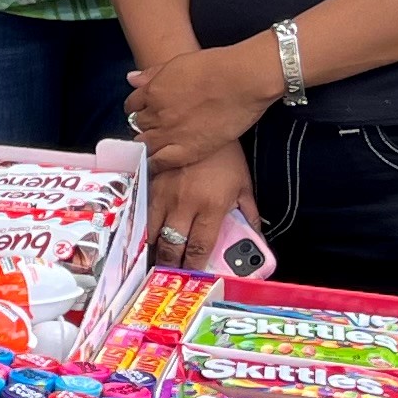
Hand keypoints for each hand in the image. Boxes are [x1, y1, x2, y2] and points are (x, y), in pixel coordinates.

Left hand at [123, 37, 277, 170]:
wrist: (241, 80)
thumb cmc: (216, 67)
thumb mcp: (178, 63)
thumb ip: (152, 73)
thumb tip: (131, 79)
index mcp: (152, 91)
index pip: (132, 105)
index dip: (138, 109)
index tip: (144, 112)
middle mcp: (156, 114)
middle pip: (137, 126)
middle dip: (142, 127)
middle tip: (152, 130)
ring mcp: (170, 133)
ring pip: (144, 145)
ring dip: (146, 145)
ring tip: (153, 148)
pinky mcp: (187, 150)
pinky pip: (160, 162)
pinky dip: (153, 164)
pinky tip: (153, 165)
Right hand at [147, 151, 257, 271]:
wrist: (202, 121)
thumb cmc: (226, 156)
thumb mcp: (244, 185)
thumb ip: (248, 214)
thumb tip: (255, 238)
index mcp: (211, 207)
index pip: (199, 248)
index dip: (193, 267)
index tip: (192, 276)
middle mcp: (184, 205)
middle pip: (171, 246)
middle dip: (170, 264)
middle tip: (170, 273)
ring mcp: (163, 194)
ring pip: (151, 232)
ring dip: (153, 248)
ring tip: (156, 258)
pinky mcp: (150, 182)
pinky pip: (142, 212)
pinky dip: (144, 226)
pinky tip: (145, 234)